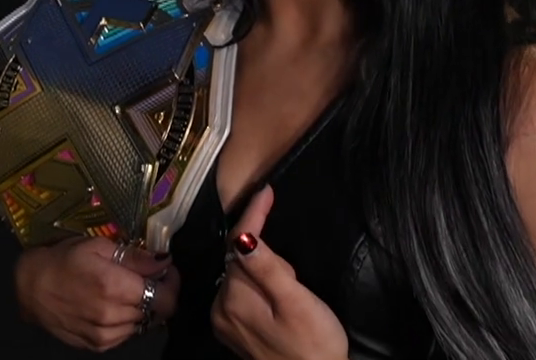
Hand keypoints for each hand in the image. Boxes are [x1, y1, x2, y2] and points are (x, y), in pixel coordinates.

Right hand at [15, 236, 180, 351]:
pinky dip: (126, 321)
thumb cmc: (62, 260)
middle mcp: (113, 315)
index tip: (166, 272)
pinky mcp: (98, 345)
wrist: (30, 288)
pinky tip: (111, 306)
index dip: (172, 285)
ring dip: (141, 308)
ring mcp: (106, 334)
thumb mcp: (96, 246)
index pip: (166, 298)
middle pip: (156, 311)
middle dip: (156, 293)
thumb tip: (164, 260)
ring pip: (142, 324)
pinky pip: (126, 335)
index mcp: (115, 286)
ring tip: (124, 292)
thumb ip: (134, 256)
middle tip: (143, 278)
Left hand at [212, 186, 348, 359]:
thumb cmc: (315, 344)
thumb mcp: (297, 303)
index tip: (267, 190)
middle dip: (265, 253)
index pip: (238, 244)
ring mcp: (225, 321)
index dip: (253, 215)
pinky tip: (279, 298)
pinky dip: (258, 285)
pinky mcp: (234, 330)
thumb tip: (243, 236)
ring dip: (263, 270)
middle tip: (295, 276)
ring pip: (241, 275)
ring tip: (292, 289)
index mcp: (234, 298)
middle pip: (238, 259)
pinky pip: (242, 292)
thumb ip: (269, 269)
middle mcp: (220, 308)